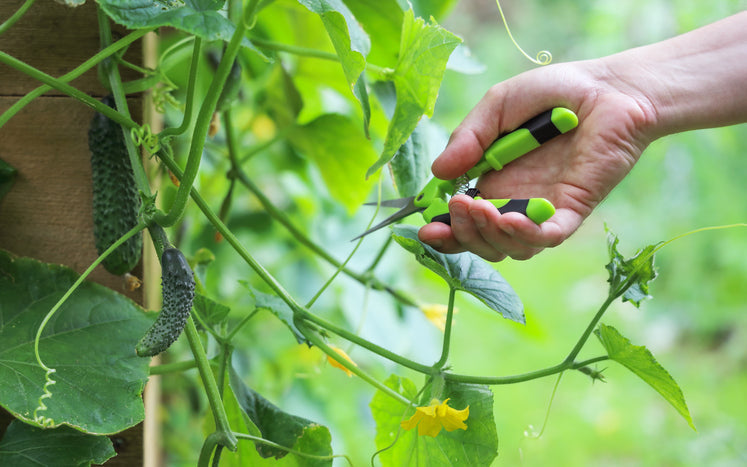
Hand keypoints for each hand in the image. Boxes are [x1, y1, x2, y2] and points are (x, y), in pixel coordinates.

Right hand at [418, 60, 656, 260]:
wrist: (607, 88)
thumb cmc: (553, 93)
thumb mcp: (497, 106)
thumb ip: (468, 137)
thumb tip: (437, 171)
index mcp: (492, 182)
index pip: (463, 220)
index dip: (444, 232)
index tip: (425, 229)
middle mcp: (515, 202)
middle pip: (482, 241)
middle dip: (463, 233)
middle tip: (457, 205)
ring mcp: (544, 209)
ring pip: (511, 248)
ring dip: (489, 235)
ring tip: (480, 208)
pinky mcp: (573, 209)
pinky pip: (547, 237)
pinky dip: (525, 235)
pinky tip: (509, 220)